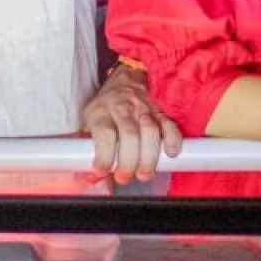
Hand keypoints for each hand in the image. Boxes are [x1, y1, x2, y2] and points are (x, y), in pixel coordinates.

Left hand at [80, 65, 182, 183]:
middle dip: (129, 161)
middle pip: (130, 135)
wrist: (124, 83)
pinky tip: (170, 153)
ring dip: (149, 156)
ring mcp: (144, 110)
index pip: (105, 133)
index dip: (105, 155)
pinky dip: (172, 139)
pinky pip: (169, 124)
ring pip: (150, 131)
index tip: (102, 170)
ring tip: (144, 174)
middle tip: (125, 177)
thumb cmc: (103, 110)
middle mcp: (123, 110)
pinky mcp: (159, 112)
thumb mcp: (87, 123)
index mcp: (102, 113)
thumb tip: (92, 177)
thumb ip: (88, 149)